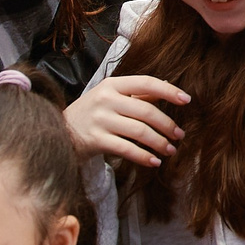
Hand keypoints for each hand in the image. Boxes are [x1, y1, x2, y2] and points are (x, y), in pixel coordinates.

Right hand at [65, 73, 189, 167]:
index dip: (168, 91)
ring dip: (159, 142)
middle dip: (167, 124)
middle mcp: (105, 99)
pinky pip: (126, 149)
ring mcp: (99, 120)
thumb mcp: (110, 97)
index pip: (146, 83)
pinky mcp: (95, 140)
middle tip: (179, 135)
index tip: (187, 100)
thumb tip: (168, 88)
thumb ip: (136, 94)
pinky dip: (144, 156)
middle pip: (146, 111)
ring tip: (170, 150)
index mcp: (112, 84)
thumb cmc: (91, 112)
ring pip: (139, 131)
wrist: (58, 131)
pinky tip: (154, 162)